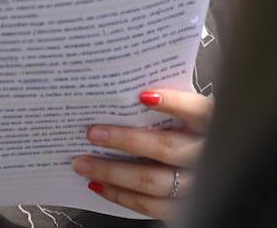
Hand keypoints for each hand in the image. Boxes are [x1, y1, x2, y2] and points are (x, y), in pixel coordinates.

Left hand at [71, 88, 213, 220]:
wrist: (217, 173)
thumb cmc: (190, 132)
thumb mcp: (189, 116)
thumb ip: (169, 106)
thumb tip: (125, 93)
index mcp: (209, 125)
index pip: (196, 110)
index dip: (173, 102)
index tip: (143, 95)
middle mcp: (205, 156)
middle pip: (164, 147)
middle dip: (124, 140)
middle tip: (92, 133)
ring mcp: (196, 185)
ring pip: (153, 180)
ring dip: (113, 171)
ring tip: (84, 163)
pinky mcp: (184, 209)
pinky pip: (150, 205)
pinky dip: (120, 195)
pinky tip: (98, 185)